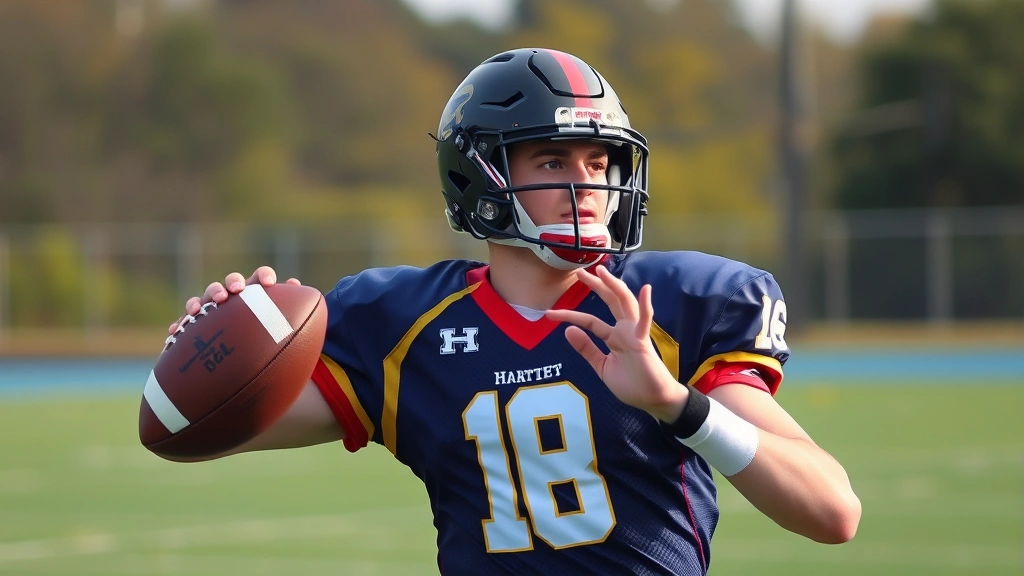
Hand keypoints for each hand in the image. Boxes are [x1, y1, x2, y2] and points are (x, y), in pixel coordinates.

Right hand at [168, 266, 300, 333]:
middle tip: (235, 290)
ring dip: (204, 299)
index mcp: (258, 296)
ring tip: (201, 308)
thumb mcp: (284, 333)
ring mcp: (215, 310)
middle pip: (231, 283)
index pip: (261, 278)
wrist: (248, 362)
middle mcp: (235, 298)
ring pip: (207, 297)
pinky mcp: (197, 326)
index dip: (263, 276)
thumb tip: (296, 290)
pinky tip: (175, 331)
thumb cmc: (269, 343)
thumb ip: (291, 318)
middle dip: (232, 283)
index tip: (269, 283)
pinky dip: (180, 324)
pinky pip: (186, 323)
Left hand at [544, 265, 687, 422]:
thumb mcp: (601, 366)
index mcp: (614, 336)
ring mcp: (635, 333)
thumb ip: (586, 349)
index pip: (589, 320)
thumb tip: (568, 331)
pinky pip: (645, 321)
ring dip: (614, 286)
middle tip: (580, 271)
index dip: (570, 315)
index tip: (549, 313)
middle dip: (596, 285)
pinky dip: (645, 305)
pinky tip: (645, 290)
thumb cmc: (631, 384)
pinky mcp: (643, 341)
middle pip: (609, 301)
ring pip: (624, 303)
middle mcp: (624, 329)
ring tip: (602, 271)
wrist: (652, 401)